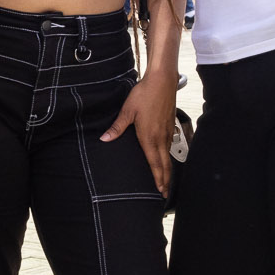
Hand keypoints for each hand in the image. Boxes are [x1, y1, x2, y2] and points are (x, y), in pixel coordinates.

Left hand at [101, 69, 178, 195]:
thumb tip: (104, 139)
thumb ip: (117, 127)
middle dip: (165, 180)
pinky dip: (168, 157)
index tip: (160, 190)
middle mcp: (161, 137)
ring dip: (167, 170)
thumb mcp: (127, 111)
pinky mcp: (170, 125)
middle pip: (165, 164)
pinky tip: (165, 159)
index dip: (158, 178)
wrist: (162, 81)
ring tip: (165, 181)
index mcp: (150, 137)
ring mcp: (167, 132)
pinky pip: (169, 146)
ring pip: (168, 156)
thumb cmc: (144, 95)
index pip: (155, 163)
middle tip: (164, 193)